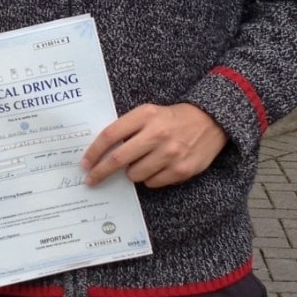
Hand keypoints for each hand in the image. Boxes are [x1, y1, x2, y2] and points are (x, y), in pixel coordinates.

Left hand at [81, 103, 227, 189]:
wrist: (211, 121)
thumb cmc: (172, 118)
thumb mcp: (149, 113)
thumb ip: (127, 127)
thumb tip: (101, 152)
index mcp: (145, 115)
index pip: (111, 135)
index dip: (94, 152)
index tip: (85, 163)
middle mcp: (158, 134)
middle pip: (119, 159)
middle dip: (101, 172)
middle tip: (91, 180)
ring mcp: (171, 153)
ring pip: (135, 174)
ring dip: (131, 173)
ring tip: (141, 163)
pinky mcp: (182, 170)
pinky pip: (152, 183)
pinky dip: (149, 178)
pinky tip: (157, 167)